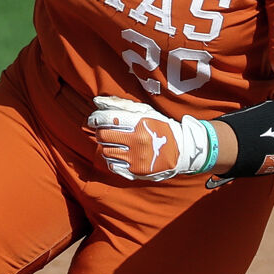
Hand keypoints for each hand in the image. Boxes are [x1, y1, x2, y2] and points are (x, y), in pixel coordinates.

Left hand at [87, 95, 214, 181]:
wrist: (181, 151)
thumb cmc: (160, 127)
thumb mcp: (145, 112)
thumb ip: (121, 105)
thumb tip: (96, 101)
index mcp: (140, 123)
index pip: (108, 119)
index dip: (95, 119)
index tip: (92, 120)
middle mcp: (137, 141)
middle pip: (104, 136)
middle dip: (100, 132)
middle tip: (104, 131)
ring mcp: (136, 158)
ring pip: (106, 151)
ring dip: (106, 146)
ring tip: (114, 143)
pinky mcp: (136, 171)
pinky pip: (113, 165)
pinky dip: (112, 159)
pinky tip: (119, 154)